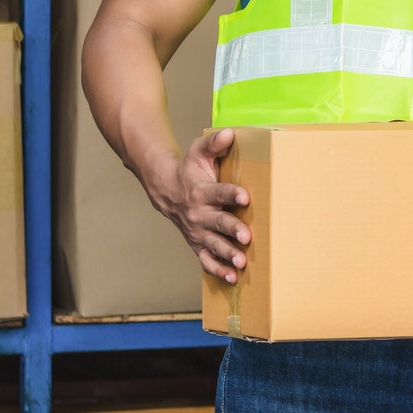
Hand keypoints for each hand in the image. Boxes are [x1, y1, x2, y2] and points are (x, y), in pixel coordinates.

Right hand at [146, 128, 251, 284]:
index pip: (218, 192)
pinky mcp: (196, 242)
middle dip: (232, 230)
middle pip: (217, 223)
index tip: (245, 197)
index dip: (231, 194)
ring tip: (241, 263)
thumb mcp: (199, 152)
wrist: (166, 189)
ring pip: (212, 244)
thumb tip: (229, 133)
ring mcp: (197, 231)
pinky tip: (232, 279)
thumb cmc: (189, 169)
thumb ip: (214, 143)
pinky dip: (217, 270)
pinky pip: (205, 259)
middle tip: (247, 237)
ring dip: (227, 254)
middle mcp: (199, 213)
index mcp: (202, 191)